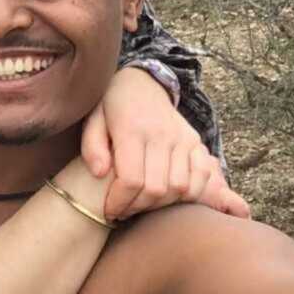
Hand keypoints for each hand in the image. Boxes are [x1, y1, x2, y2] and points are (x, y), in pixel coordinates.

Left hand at [81, 67, 249, 220]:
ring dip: (160, 205)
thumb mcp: (92, 120)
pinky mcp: (195, 142)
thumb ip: (92, 146)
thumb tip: (100, 173)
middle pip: (157, 188)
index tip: (109, 210)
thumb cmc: (110, 106)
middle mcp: (162, 134)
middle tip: (123, 211)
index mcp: (132, 129)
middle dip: (137, 207)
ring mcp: (183, 138)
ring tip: (141, 205)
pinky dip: (187, 196)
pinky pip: (201, 178)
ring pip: (181, 188)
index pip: (131, 179)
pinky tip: (166, 198)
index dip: (120, 201)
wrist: (141, 83)